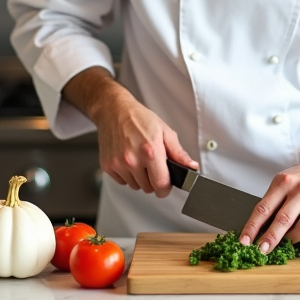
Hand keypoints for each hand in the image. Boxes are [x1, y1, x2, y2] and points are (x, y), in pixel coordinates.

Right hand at [62, 67, 197, 196]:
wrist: (114, 110)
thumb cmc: (140, 119)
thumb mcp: (165, 132)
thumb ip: (179, 153)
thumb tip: (191, 167)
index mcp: (151, 151)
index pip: (161, 185)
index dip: (166, 188)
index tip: (166, 184)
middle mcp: (132, 159)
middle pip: (148, 188)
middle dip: (153, 180)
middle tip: (152, 164)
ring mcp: (118, 163)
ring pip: (135, 186)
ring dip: (139, 178)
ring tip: (139, 159)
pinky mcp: (107, 165)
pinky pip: (122, 181)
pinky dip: (127, 175)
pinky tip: (128, 159)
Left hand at [238, 136, 299, 255]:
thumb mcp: (283, 179)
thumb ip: (273, 200)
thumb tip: (258, 227)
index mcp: (284, 183)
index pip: (264, 208)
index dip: (252, 226)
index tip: (245, 241)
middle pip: (284, 218)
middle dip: (271, 237)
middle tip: (262, 250)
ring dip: (294, 239)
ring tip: (287, 247)